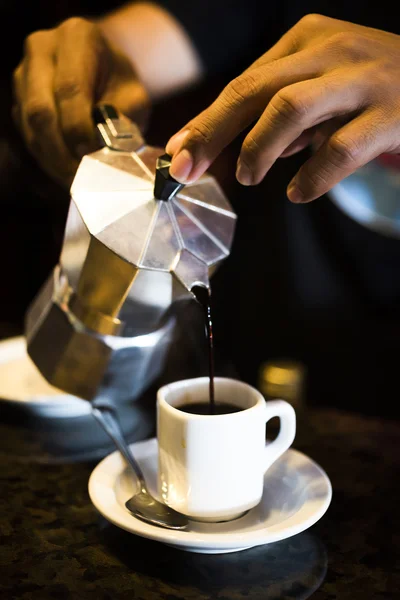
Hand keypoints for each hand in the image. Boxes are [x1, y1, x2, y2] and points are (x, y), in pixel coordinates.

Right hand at [12, 17, 148, 186]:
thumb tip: (111, 149)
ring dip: (53, 160)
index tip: (92, 155)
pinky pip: (28, 134)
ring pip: (30, 126)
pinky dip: (47, 158)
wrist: (104, 72)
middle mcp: (42, 50)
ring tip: (76, 180)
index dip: (78, 128)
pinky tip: (66, 172)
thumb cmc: (121, 84)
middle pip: (41, 109)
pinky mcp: (19, 100)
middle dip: (62, 151)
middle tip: (82, 177)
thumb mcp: (135, 96)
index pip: (70, 88)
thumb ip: (126, 117)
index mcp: (76, 38)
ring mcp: (25, 74)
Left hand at [166, 14, 399, 202]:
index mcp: (307, 38)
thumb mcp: (320, 85)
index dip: (206, 121)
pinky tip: (298, 193)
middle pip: (255, 90)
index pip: (244, 82)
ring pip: (291, 108)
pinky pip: (341, 149)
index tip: (178, 153)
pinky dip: (312, 177)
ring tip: (247, 176)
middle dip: (212, 131)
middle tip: (187, 168)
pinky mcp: (392, 114)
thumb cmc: (370, 88)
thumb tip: (228, 148)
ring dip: (257, 147)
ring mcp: (363, 80)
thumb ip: (278, 110)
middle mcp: (331, 51)